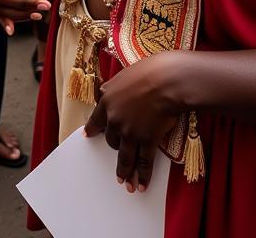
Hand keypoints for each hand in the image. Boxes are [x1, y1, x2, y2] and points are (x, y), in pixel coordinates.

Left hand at [84, 52, 180, 192]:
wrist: (168, 80)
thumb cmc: (149, 71)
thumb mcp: (124, 74)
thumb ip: (113, 86)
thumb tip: (105, 90)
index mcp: (108, 101)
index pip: (96, 120)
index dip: (92, 129)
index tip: (88, 135)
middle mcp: (115, 119)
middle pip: (111, 140)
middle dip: (115, 147)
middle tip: (118, 155)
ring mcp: (130, 132)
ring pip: (124, 157)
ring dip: (124, 172)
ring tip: (124, 182)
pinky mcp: (147, 141)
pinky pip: (144, 163)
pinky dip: (143, 175)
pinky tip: (141, 184)